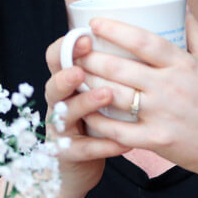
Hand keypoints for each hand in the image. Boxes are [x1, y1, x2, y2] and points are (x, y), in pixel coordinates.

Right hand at [43, 36, 129, 197]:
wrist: (81, 164)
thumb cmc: (99, 116)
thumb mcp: (100, 86)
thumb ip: (113, 65)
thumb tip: (143, 34)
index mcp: (67, 80)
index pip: (57, 57)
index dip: (67, 47)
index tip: (87, 36)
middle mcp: (59, 102)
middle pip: (54, 84)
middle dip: (67, 75)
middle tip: (82, 70)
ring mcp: (61, 129)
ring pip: (65, 114)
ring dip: (85, 104)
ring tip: (107, 96)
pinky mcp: (69, 154)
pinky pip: (84, 149)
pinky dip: (104, 145)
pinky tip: (124, 143)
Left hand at [77, 12, 197, 181]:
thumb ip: (197, 35)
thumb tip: (183, 7)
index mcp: (185, 65)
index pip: (144, 40)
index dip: (116, 29)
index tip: (95, 23)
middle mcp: (171, 88)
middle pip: (120, 68)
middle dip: (91, 57)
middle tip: (73, 49)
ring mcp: (162, 116)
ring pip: (113, 97)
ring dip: (88, 86)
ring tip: (72, 76)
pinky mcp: (158, 142)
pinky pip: (118, 131)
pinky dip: (98, 122)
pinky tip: (85, 113)